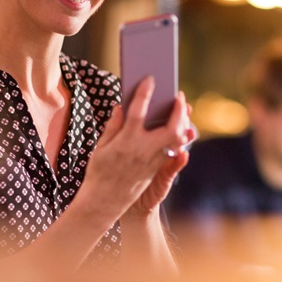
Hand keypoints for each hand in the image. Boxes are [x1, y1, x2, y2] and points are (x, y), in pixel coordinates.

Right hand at [78, 77, 192, 220]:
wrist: (104, 201)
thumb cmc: (99, 172)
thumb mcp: (101, 147)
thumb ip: (113, 126)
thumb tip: (121, 106)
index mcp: (125, 142)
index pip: (137, 112)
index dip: (144, 94)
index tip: (149, 80)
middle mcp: (142, 151)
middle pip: (170, 128)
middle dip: (178, 111)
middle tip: (178, 96)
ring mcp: (153, 161)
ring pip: (177, 140)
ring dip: (183, 123)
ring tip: (182, 109)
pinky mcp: (157, 169)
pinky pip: (174, 150)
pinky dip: (180, 137)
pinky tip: (180, 126)